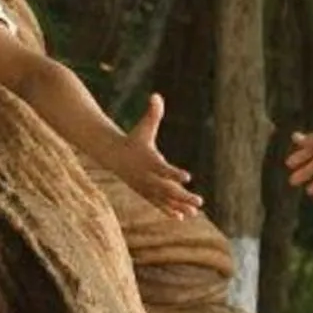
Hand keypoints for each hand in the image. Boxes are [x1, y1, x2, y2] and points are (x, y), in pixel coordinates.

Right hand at [112, 93, 204, 218]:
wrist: (114, 155)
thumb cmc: (134, 139)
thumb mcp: (143, 126)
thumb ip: (153, 113)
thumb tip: (156, 95)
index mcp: (149, 161)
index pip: (163, 169)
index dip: (175, 173)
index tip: (188, 177)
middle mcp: (147, 176)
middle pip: (167, 188)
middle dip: (182, 196)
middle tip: (199, 201)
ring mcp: (145, 186)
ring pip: (164, 199)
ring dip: (179, 206)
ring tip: (194, 212)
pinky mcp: (145, 192)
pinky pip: (159, 203)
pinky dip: (169, 210)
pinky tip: (182, 217)